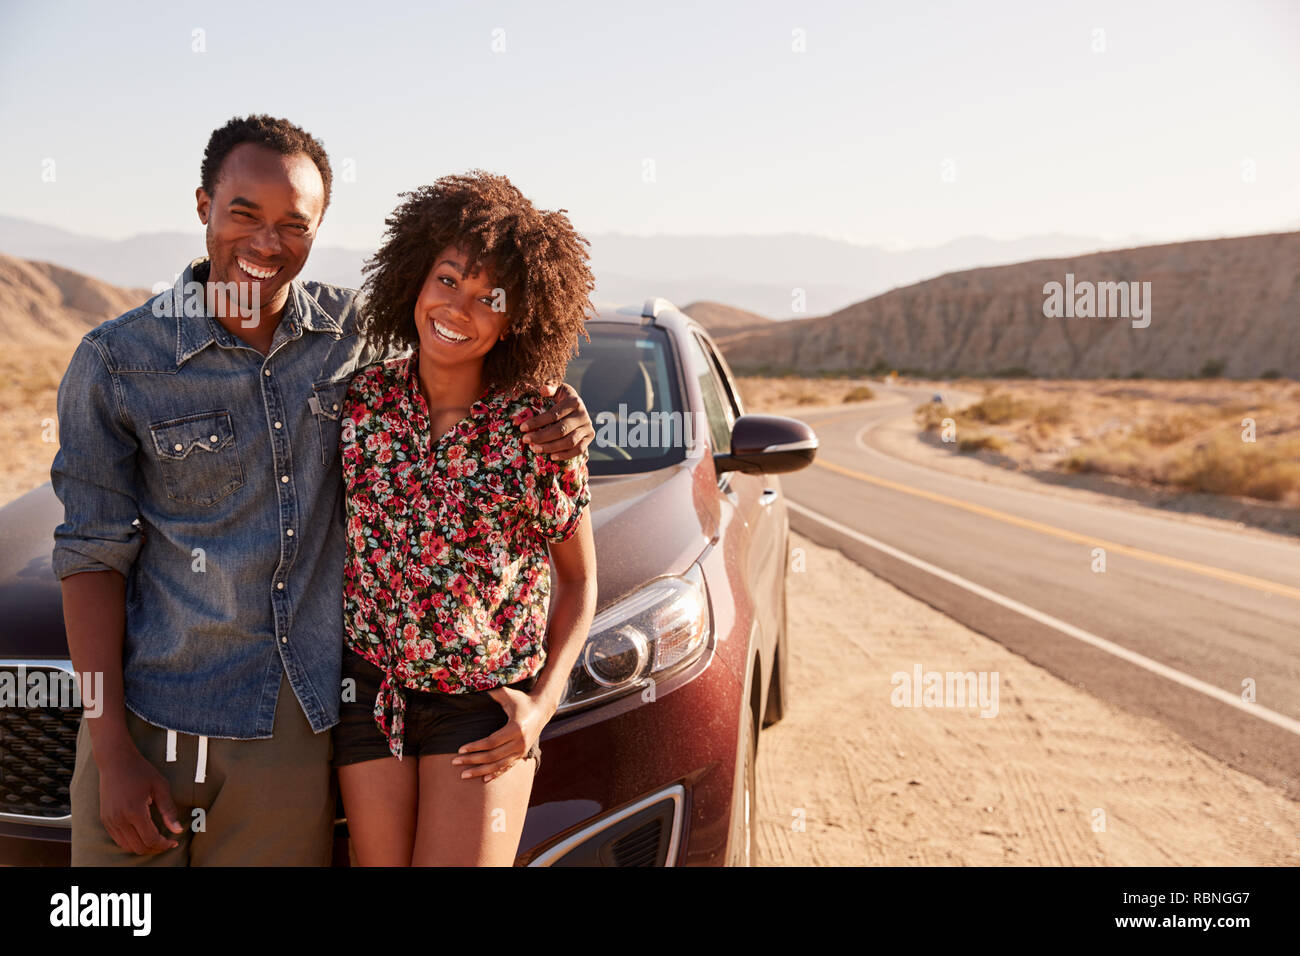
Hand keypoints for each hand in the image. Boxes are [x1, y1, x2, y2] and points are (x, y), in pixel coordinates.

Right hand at [97, 740, 183, 854]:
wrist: (115, 760)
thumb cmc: (140, 770)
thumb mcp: (160, 787)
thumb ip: (169, 810)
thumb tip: (178, 830)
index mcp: (134, 811)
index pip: (150, 839)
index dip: (164, 844)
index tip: (174, 842)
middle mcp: (119, 819)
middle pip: (138, 847)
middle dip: (155, 848)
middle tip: (167, 842)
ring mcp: (109, 820)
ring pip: (127, 846)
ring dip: (143, 847)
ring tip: (157, 840)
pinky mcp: (105, 819)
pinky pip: (118, 839)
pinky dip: (131, 842)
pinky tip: (143, 834)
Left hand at [452, 685, 552, 782]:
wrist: (542, 708)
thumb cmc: (522, 699)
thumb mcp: (508, 694)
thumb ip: (493, 693)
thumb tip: (473, 685)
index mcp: (515, 729)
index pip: (491, 742)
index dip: (475, 747)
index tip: (460, 749)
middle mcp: (520, 742)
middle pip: (492, 756)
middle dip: (472, 760)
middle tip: (455, 762)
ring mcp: (522, 750)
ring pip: (498, 766)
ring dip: (480, 771)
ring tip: (463, 775)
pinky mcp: (522, 754)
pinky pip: (507, 767)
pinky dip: (495, 774)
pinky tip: (484, 779)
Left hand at [522, 382, 594, 460]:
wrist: (579, 406)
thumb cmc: (563, 398)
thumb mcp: (558, 390)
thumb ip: (550, 388)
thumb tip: (542, 389)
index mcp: (574, 402)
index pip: (554, 415)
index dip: (537, 422)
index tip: (523, 428)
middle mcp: (583, 415)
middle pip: (561, 430)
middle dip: (541, 436)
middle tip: (526, 440)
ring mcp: (588, 427)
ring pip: (569, 442)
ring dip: (551, 447)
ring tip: (535, 449)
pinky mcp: (589, 438)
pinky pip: (578, 450)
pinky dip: (565, 455)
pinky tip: (552, 457)